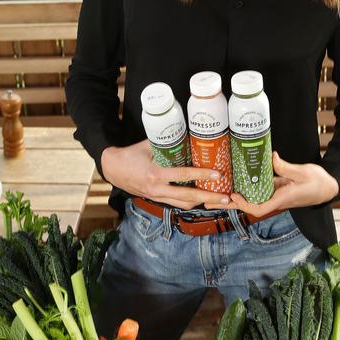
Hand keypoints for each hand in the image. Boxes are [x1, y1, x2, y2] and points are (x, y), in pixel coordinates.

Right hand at [100, 140, 220, 209]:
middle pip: (188, 198)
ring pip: (184, 204)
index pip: (183, 176)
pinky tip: (202, 197)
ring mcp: (157, 197)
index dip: (202, 175)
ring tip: (218, 200)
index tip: (217, 174)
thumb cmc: (130, 155)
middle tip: (227, 197)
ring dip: (202, 202)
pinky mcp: (157, 199)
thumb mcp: (148, 145)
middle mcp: (157, 189)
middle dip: (209, 198)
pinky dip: (190, 201)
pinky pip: (177, 203)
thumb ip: (168, 143)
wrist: (112, 169)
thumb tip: (189, 135)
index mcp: (155, 174)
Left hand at [203, 151, 338, 215]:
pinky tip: (237, 181)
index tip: (235, 195)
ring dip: (235, 196)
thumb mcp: (302, 172)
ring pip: (252, 198)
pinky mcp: (276, 189)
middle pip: (249, 206)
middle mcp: (276, 200)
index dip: (245, 204)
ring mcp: (275, 195)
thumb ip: (285, 167)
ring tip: (217, 192)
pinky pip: (258, 191)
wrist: (328, 187)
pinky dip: (247, 187)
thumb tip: (272, 157)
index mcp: (282, 199)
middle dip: (230, 204)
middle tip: (210, 200)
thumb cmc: (318, 182)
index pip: (259, 208)